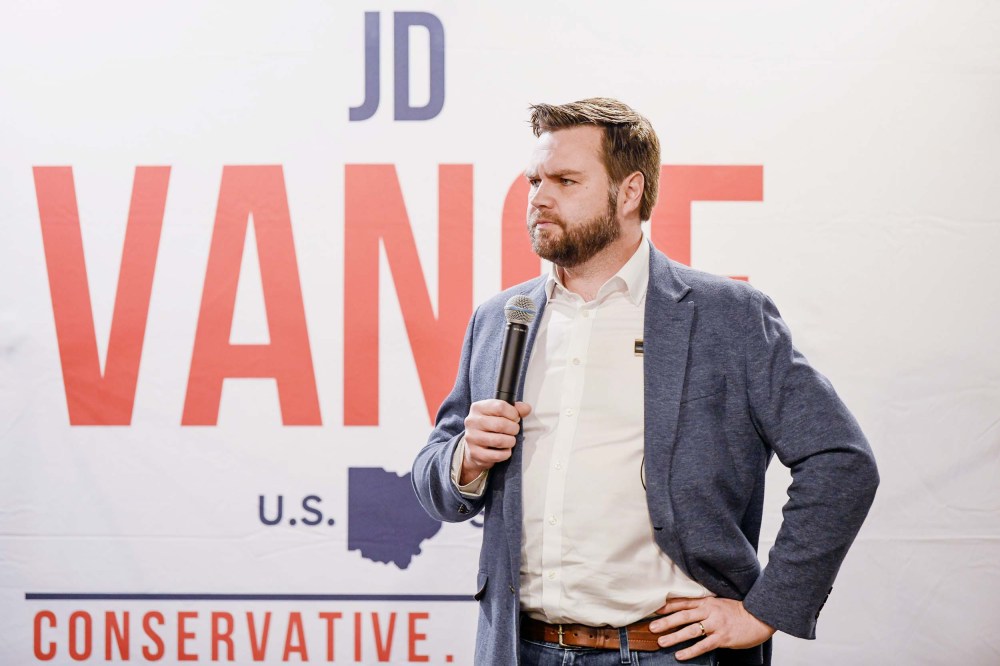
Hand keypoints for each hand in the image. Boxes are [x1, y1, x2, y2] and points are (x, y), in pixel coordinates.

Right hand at [460, 400, 531, 483]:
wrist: (474, 446)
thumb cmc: (489, 426)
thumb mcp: (499, 413)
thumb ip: (515, 409)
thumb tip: (526, 408)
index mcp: (478, 407)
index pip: (500, 406)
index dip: (513, 413)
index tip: (515, 418)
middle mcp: (472, 421)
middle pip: (501, 424)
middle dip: (513, 429)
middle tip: (514, 431)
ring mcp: (472, 438)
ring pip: (499, 441)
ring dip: (511, 441)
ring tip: (510, 440)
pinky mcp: (475, 453)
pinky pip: (497, 455)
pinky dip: (506, 453)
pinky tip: (505, 450)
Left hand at [648, 596, 774, 660]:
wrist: (758, 618)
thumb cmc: (737, 611)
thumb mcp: (718, 603)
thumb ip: (702, 606)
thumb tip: (684, 609)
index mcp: (707, 602)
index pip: (683, 603)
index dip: (668, 606)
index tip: (654, 610)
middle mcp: (709, 612)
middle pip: (683, 616)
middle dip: (666, 622)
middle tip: (652, 627)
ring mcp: (716, 625)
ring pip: (691, 631)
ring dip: (674, 637)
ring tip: (661, 642)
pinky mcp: (722, 638)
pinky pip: (704, 645)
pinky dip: (691, 651)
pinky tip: (680, 655)